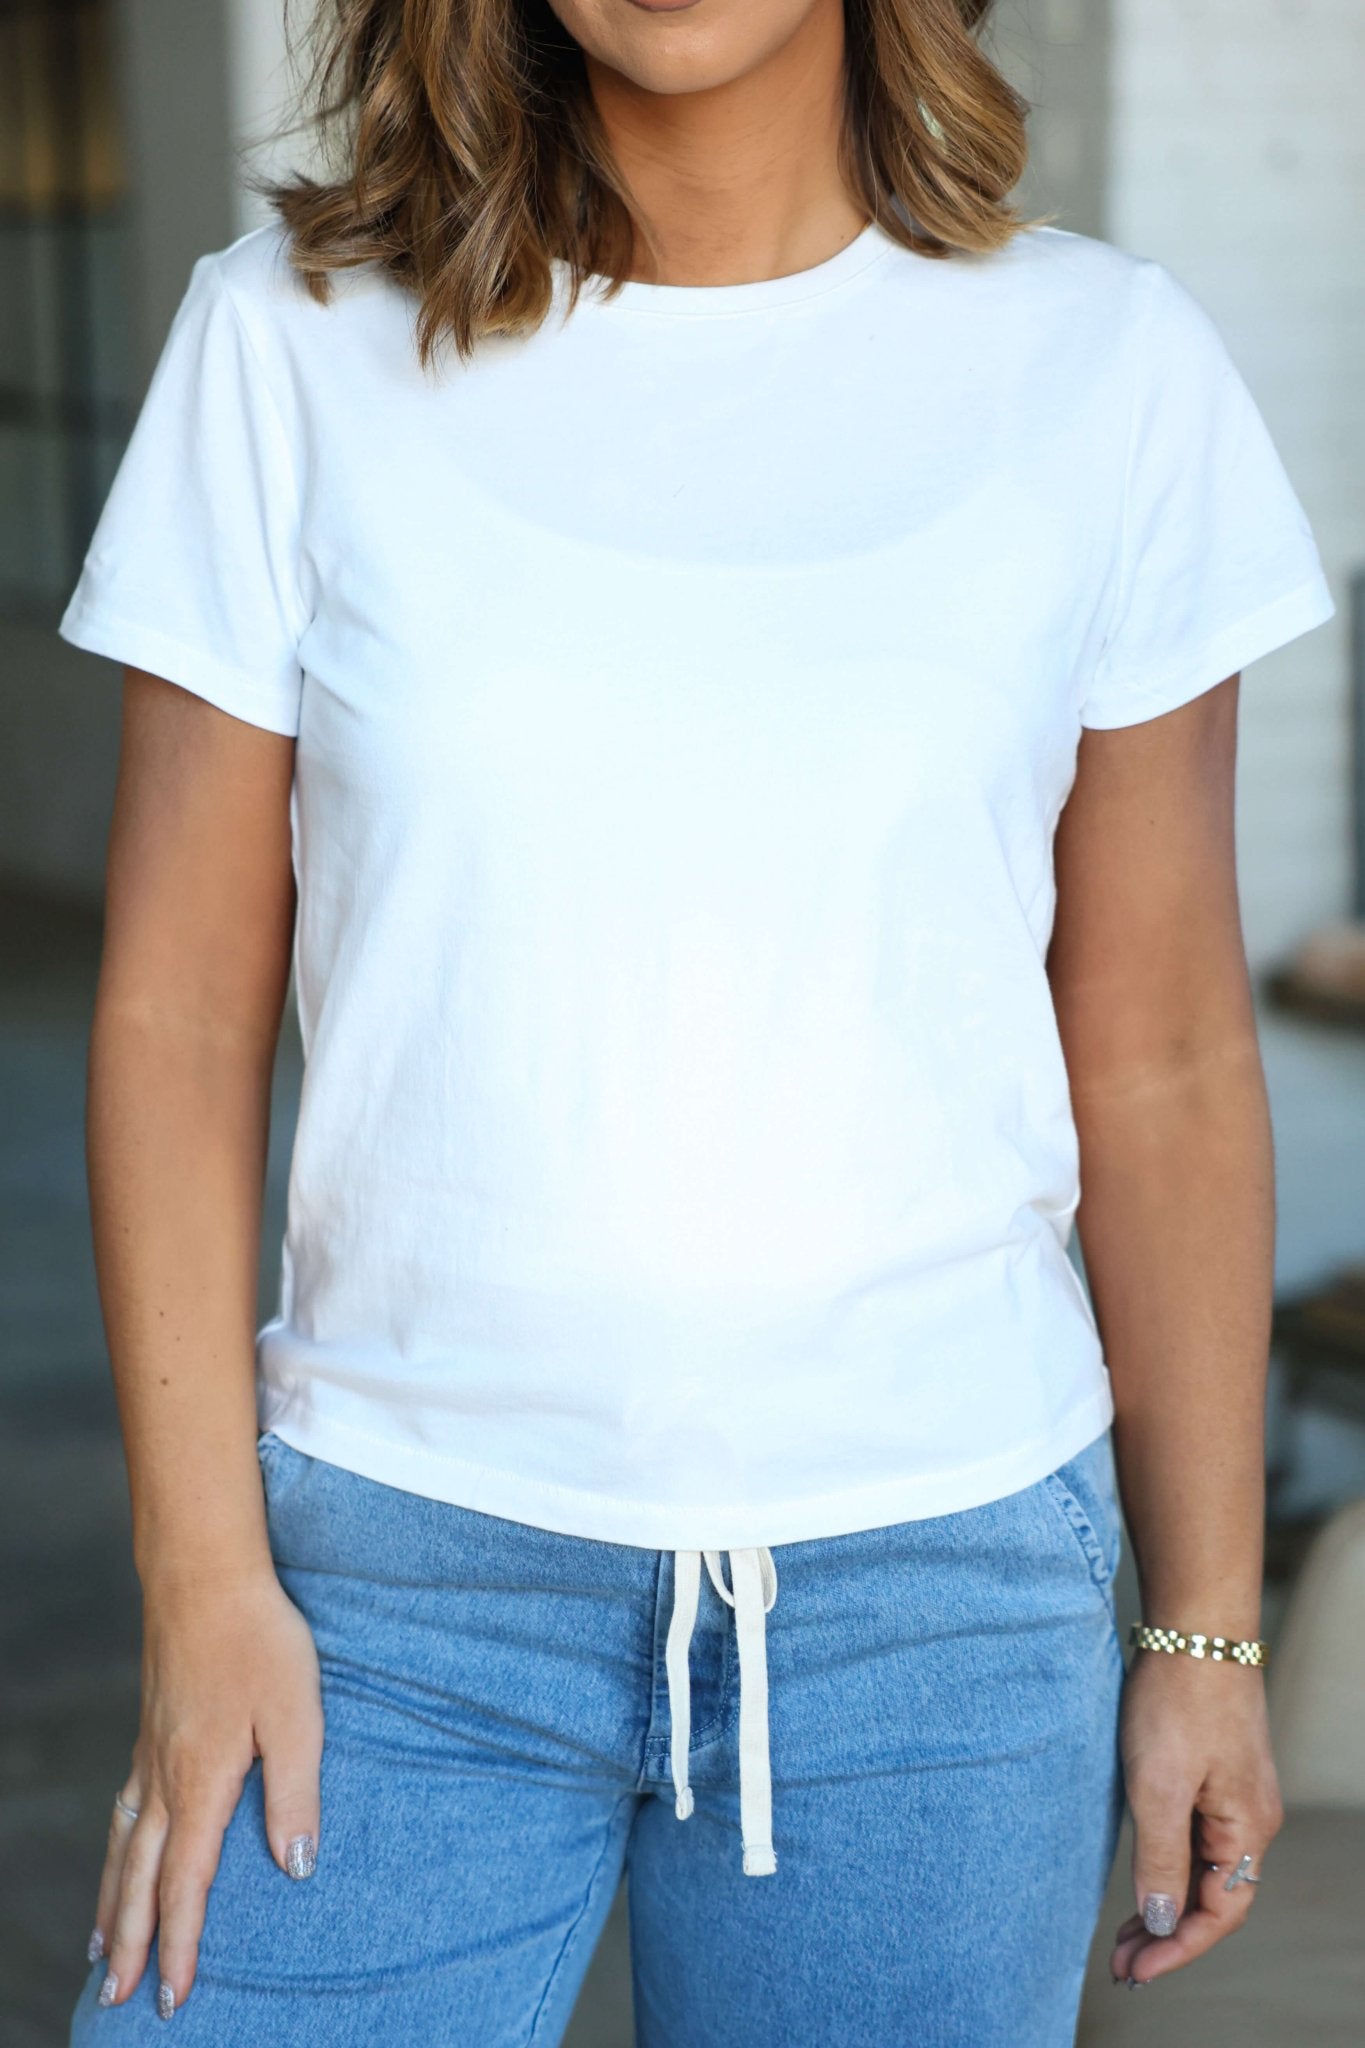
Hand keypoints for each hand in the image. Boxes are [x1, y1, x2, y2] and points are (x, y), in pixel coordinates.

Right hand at [91, 1565, 322, 2017]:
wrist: (204, 1575)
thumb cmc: (259, 1639)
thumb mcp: (297, 1714)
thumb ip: (296, 1793)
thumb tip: (295, 1867)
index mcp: (201, 1783)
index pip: (185, 1884)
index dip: (179, 1943)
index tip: (174, 1996)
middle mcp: (164, 1779)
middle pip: (139, 1878)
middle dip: (131, 1943)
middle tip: (116, 2000)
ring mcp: (150, 1754)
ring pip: (122, 1847)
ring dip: (112, 1903)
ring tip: (102, 1951)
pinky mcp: (151, 1728)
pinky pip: (123, 1809)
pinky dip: (114, 1849)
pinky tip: (120, 1853)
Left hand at [1110, 1648, 1282, 1986]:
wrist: (1194, 1624)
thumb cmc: (1177, 1698)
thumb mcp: (1158, 1785)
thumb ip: (1162, 1858)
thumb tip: (1163, 1921)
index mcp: (1247, 1828)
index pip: (1219, 1914)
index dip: (1177, 1948)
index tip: (1133, 1971)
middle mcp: (1250, 1816)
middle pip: (1215, 1898)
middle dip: (1169, 1935)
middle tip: (1122, 1963)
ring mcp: (1235, 1791)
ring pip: (1204, 1868)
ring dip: (1167, 1902)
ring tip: (1125, 1932)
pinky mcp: (1215, 1767)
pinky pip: (1197, 1836)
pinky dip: (1168, 1864)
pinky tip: (1143, 1872)